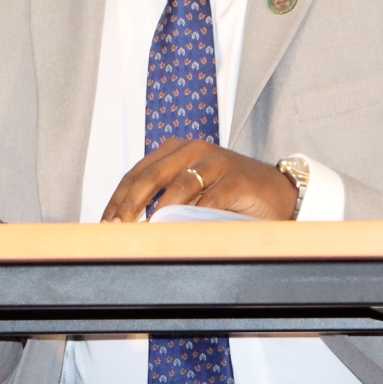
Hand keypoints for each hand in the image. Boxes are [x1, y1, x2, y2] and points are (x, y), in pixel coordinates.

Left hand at [100, 139, 296, 222]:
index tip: (105, 223)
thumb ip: (163, 198)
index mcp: (175, 150)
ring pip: (178, 186)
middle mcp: (192, 150)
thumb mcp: (191, 191)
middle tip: (117, 229)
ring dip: (158, 213)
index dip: (117, 199)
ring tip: (144, 234)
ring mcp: (215, 161)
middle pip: (150, 177)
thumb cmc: (228, 194)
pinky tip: (180, 231)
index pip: (136, 174)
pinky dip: (193, 217)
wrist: (278, 193)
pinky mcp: (236, 178)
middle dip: (129, 205)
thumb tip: (127, 226)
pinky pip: (209, 199)